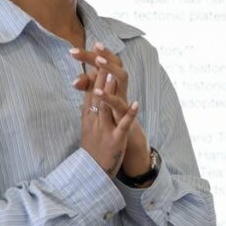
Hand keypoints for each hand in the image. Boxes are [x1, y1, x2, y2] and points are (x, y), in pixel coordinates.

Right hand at [77, 59, 138, 174]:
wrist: (92, 172)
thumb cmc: (93, 147)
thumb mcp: (89, 125)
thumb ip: (90, 106)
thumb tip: (92, 89)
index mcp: (88, 114)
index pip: (90, 88)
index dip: (94, 71)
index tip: (96, 53)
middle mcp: (94, 119)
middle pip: (96, 93)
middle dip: (99, 74)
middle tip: (100, 55)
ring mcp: (104, 129)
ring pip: (106, 107)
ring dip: (110, 91)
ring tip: (112, 76)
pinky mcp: (115, 140)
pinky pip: (123, 125)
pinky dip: (129, 114)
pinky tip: (136, 104)